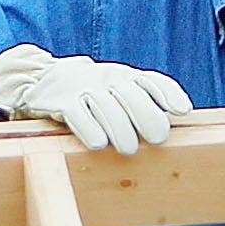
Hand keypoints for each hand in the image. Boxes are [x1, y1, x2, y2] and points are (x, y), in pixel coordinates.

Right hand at [0, 44, 193, 155]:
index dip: (168, 94)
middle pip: (130, 94)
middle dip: (146, 116)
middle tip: (157, 139)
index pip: (150, 81)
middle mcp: (106, 79)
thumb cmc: (91, 93)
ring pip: (105, 106)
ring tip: (129, 149)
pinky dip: (89, 129)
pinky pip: (76, 114)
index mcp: (124, 76)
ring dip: (120, 128)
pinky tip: (98, 144)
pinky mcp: (60, 101)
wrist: (41, 79)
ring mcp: (83, 88)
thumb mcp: (116, 90)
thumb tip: (174, 121)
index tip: (182, 111)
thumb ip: (143, 100)